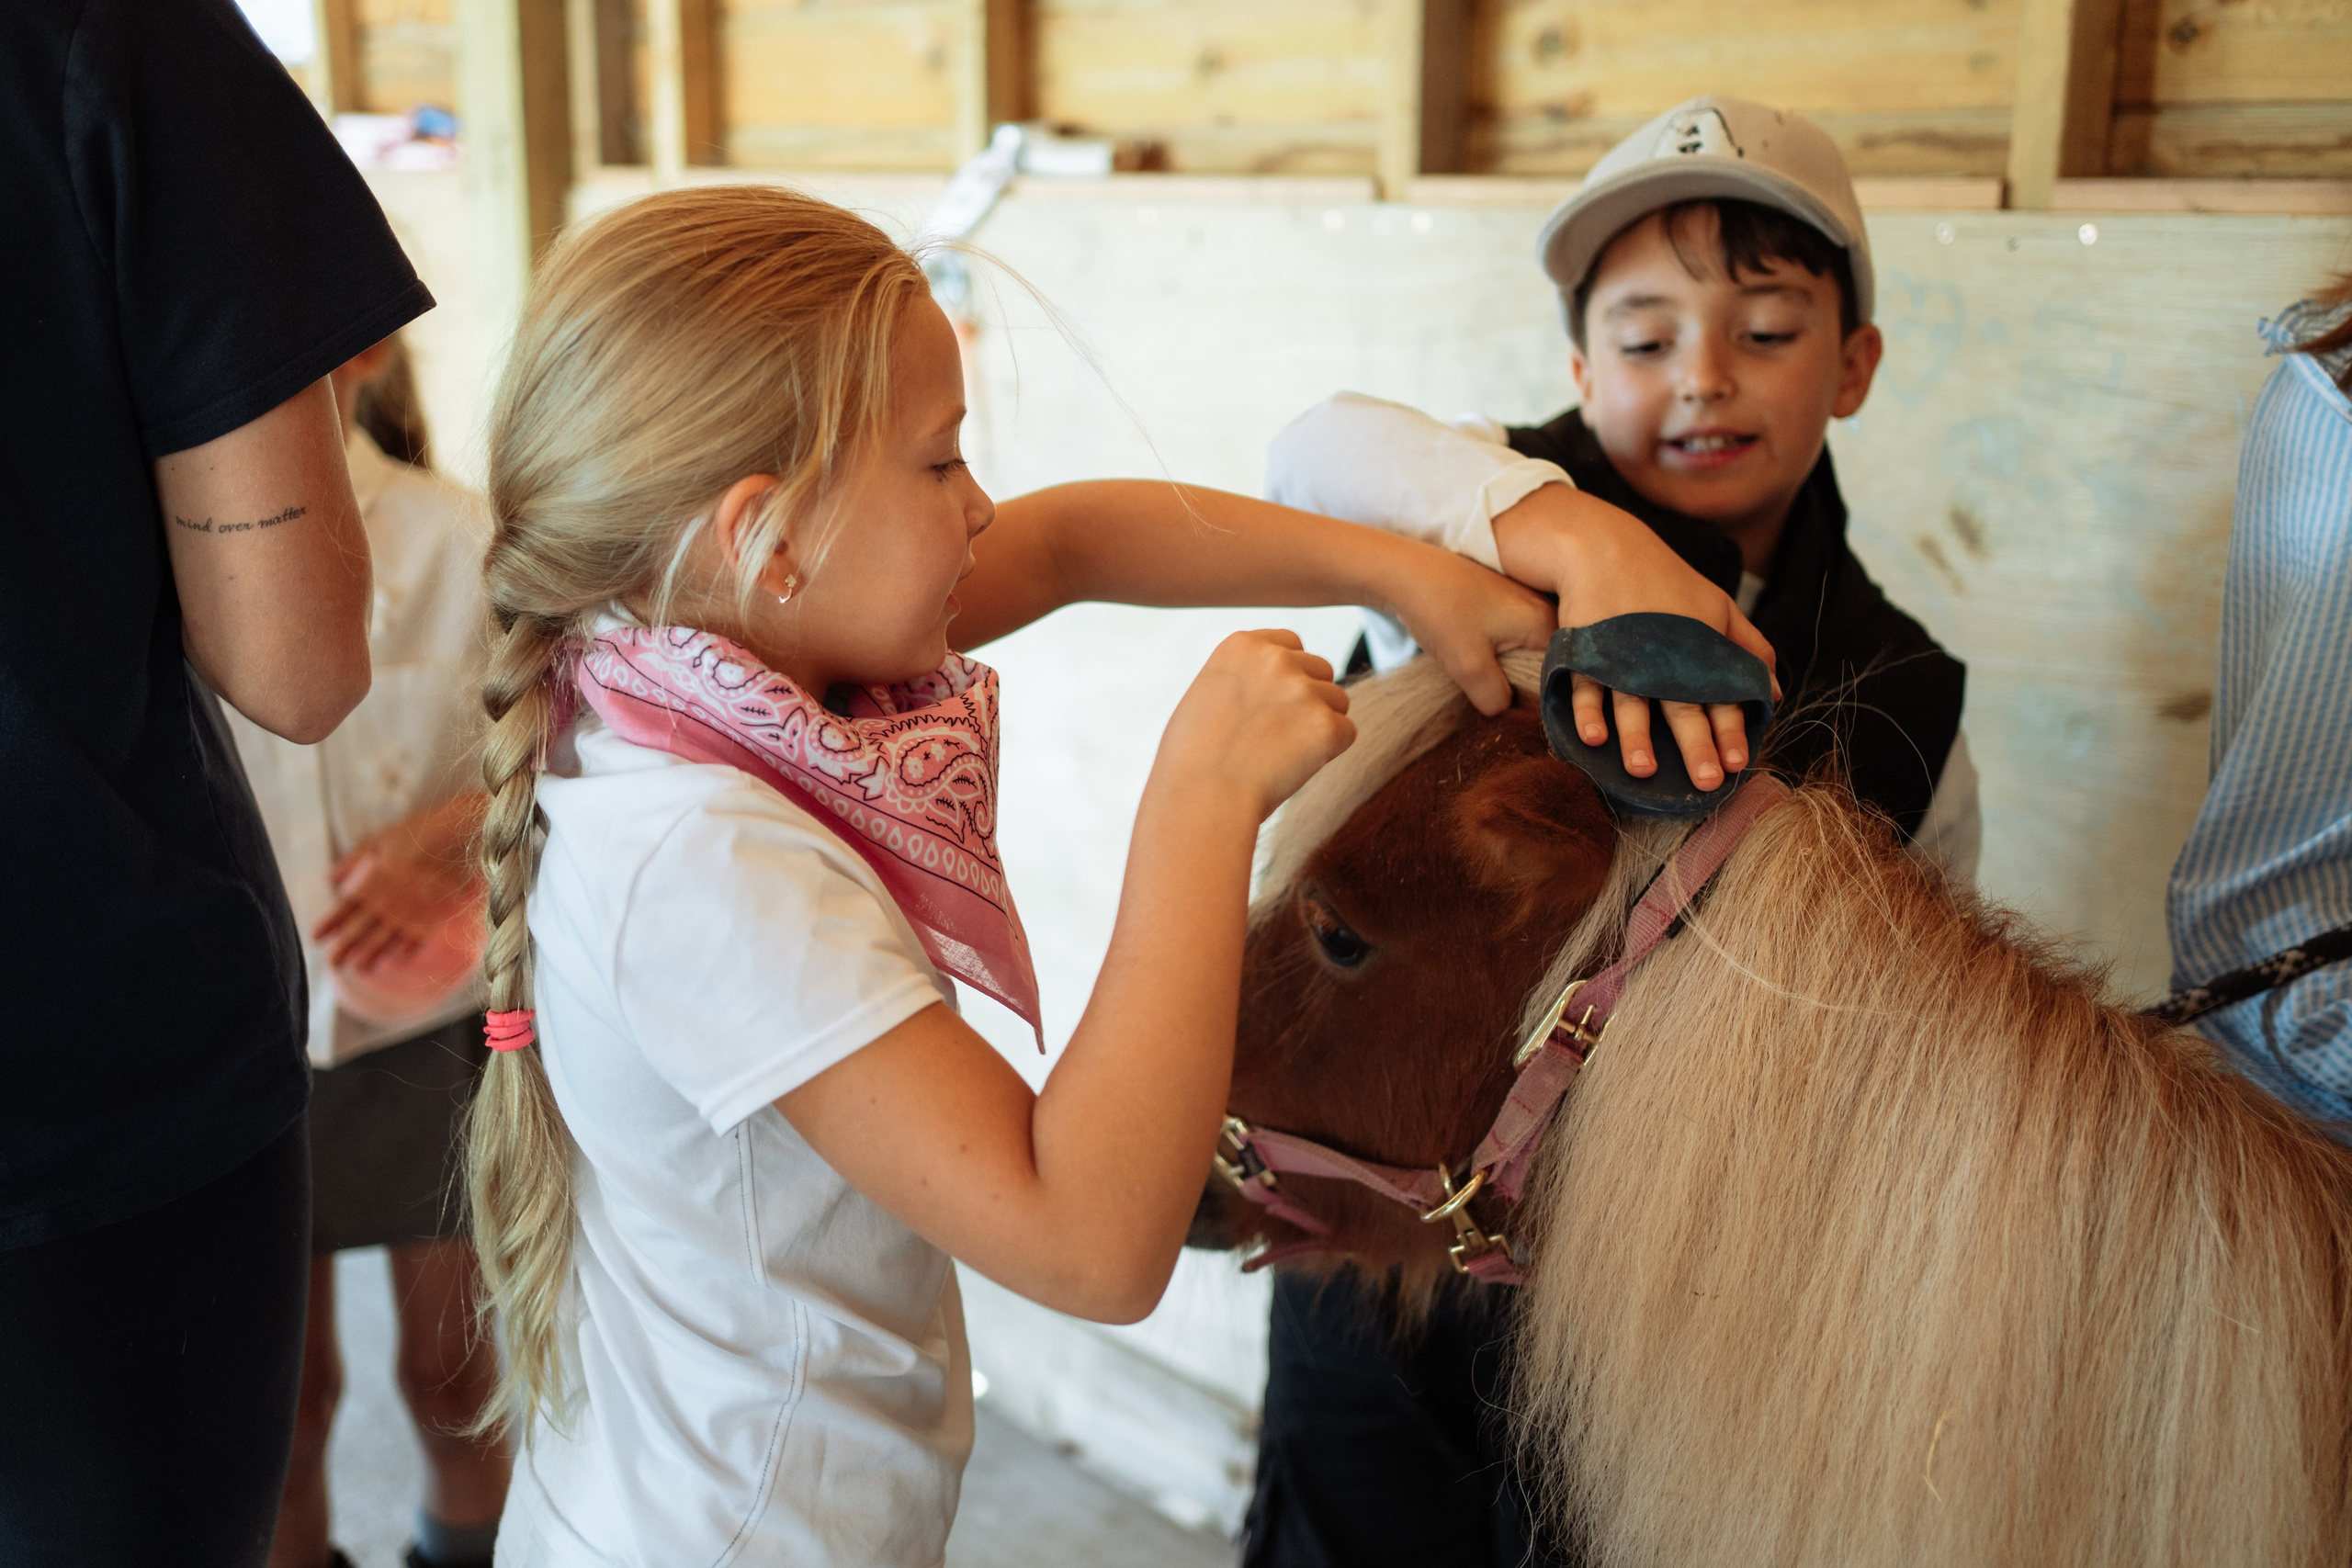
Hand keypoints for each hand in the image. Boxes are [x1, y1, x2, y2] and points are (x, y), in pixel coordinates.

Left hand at [312, 793, 485, 970]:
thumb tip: (330, 878)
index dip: (328, 925)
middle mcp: (388, 902)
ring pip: (385, 942)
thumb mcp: (380, 840)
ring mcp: (411, 912)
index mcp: (372, 882)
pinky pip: (415, 940)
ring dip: (370, 957)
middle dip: (344, 949)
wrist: (459, 834)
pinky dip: (404, 951)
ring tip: (359, 969)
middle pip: (360, 931)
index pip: (343, 909)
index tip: (316, 938)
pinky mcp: (433, 916)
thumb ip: (354, 861)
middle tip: (333, 962)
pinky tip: (396, 959)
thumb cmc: (419, 832)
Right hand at [1153, 631, 1355, 823]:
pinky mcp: (1325, 724)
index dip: (1288, 676)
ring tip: (1279, 755)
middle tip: (1276, 737)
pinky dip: (1327, 753)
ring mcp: (1302, 689)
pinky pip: (1346, 733)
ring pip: (1337, 701)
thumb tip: (1277, 685)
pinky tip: (1292, 768)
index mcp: (1242, 645)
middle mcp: (1275, 658)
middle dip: (1309, 700)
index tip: (1271, 704)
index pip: (1292, 643)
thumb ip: (1245, 678)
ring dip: (1319, 726)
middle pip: (1321, 669)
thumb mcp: (1208, 695)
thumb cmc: (1193, 759)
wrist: (1202, 799)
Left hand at [1372, 542, 1556, 716]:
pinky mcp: (1500, 606)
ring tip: (1479, 677)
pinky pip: (1507, 642)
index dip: (1540, 700)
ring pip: (1522, 656)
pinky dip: (1491, 656)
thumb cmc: (1440, 611)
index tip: (1517, 712)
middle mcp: (1542, 611)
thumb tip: (1505, 715)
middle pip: (1543, 666)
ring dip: (1502, 672)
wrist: (1404, 573)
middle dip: (1521, 686)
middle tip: (1494, 698)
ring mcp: (1521, 607)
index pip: (1560, 676)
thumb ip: (1495, 699)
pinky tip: (1471, 659)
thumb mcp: (1469, 666)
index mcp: (1545, 624)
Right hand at [1491, 485, 1779, 790]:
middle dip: (1696, 744)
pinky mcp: (1587, 648)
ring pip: (1632, 701)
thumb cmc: (1665, 580)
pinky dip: (1588, 711)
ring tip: (1644, 771)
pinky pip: (1586, 684)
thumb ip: (1748, 647)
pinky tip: (1592, 738)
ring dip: (1637, 737)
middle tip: (1707, 781)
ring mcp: (1623, 653)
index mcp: (1698, 647)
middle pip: (1682, 705)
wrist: (1604, 545)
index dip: (1731, 729)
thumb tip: (1776, 693)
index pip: (1720, 695)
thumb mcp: (1716, 605)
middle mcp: (1664, 655)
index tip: (1740, 762)